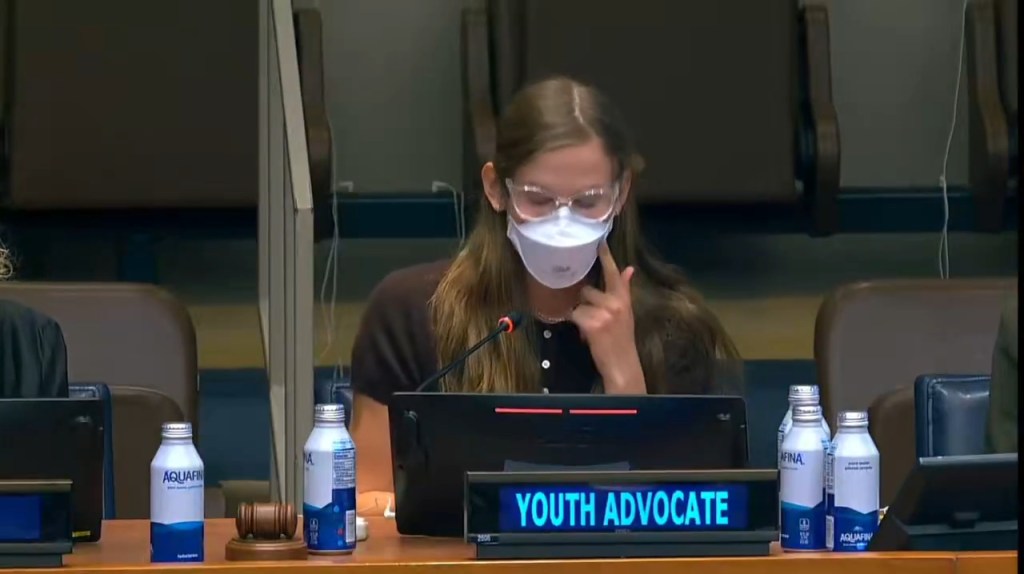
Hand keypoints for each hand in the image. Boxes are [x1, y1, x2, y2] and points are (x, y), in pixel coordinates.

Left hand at [570, 241, 646, 393]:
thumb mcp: (626, 313)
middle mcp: (615, 302)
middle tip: (593, 319)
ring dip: (581, 316)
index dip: (606, 257)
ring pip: (579, 304)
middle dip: (585, 303)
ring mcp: (604, 312)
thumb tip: (629, 269)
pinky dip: (577, 326)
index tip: (600, 242)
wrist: (622, 365)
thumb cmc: (622, 340)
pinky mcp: (593, 323)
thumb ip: (624, 290)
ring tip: (591, 329)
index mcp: (624, 299)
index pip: (614, 273)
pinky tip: (587, 336)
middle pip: (588, 290)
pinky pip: (575, 316)